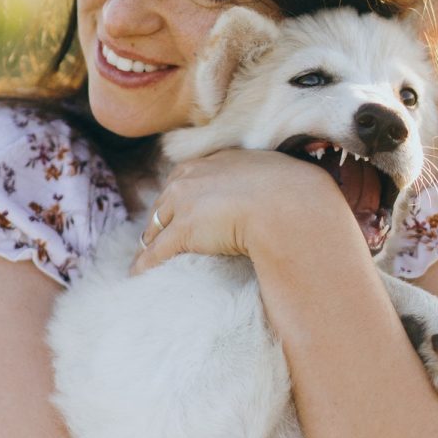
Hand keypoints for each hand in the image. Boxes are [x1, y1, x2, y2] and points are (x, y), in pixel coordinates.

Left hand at [131, 147, 345, 274]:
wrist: (292, 208)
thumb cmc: (298, 196)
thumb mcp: (284, 180)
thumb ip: (274, 185)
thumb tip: (294, 198)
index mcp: (219, 160)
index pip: (188, 179)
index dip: (181, 199)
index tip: (179, 213)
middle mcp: (196, 175)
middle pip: (165, 201)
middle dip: (160, 220)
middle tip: (157, 240)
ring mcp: (186, 202)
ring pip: (157, 226)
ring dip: (150, 243)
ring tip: (146, 260)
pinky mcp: (184, 230)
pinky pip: (156, 252)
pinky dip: (144, 266)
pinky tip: (138, 276)